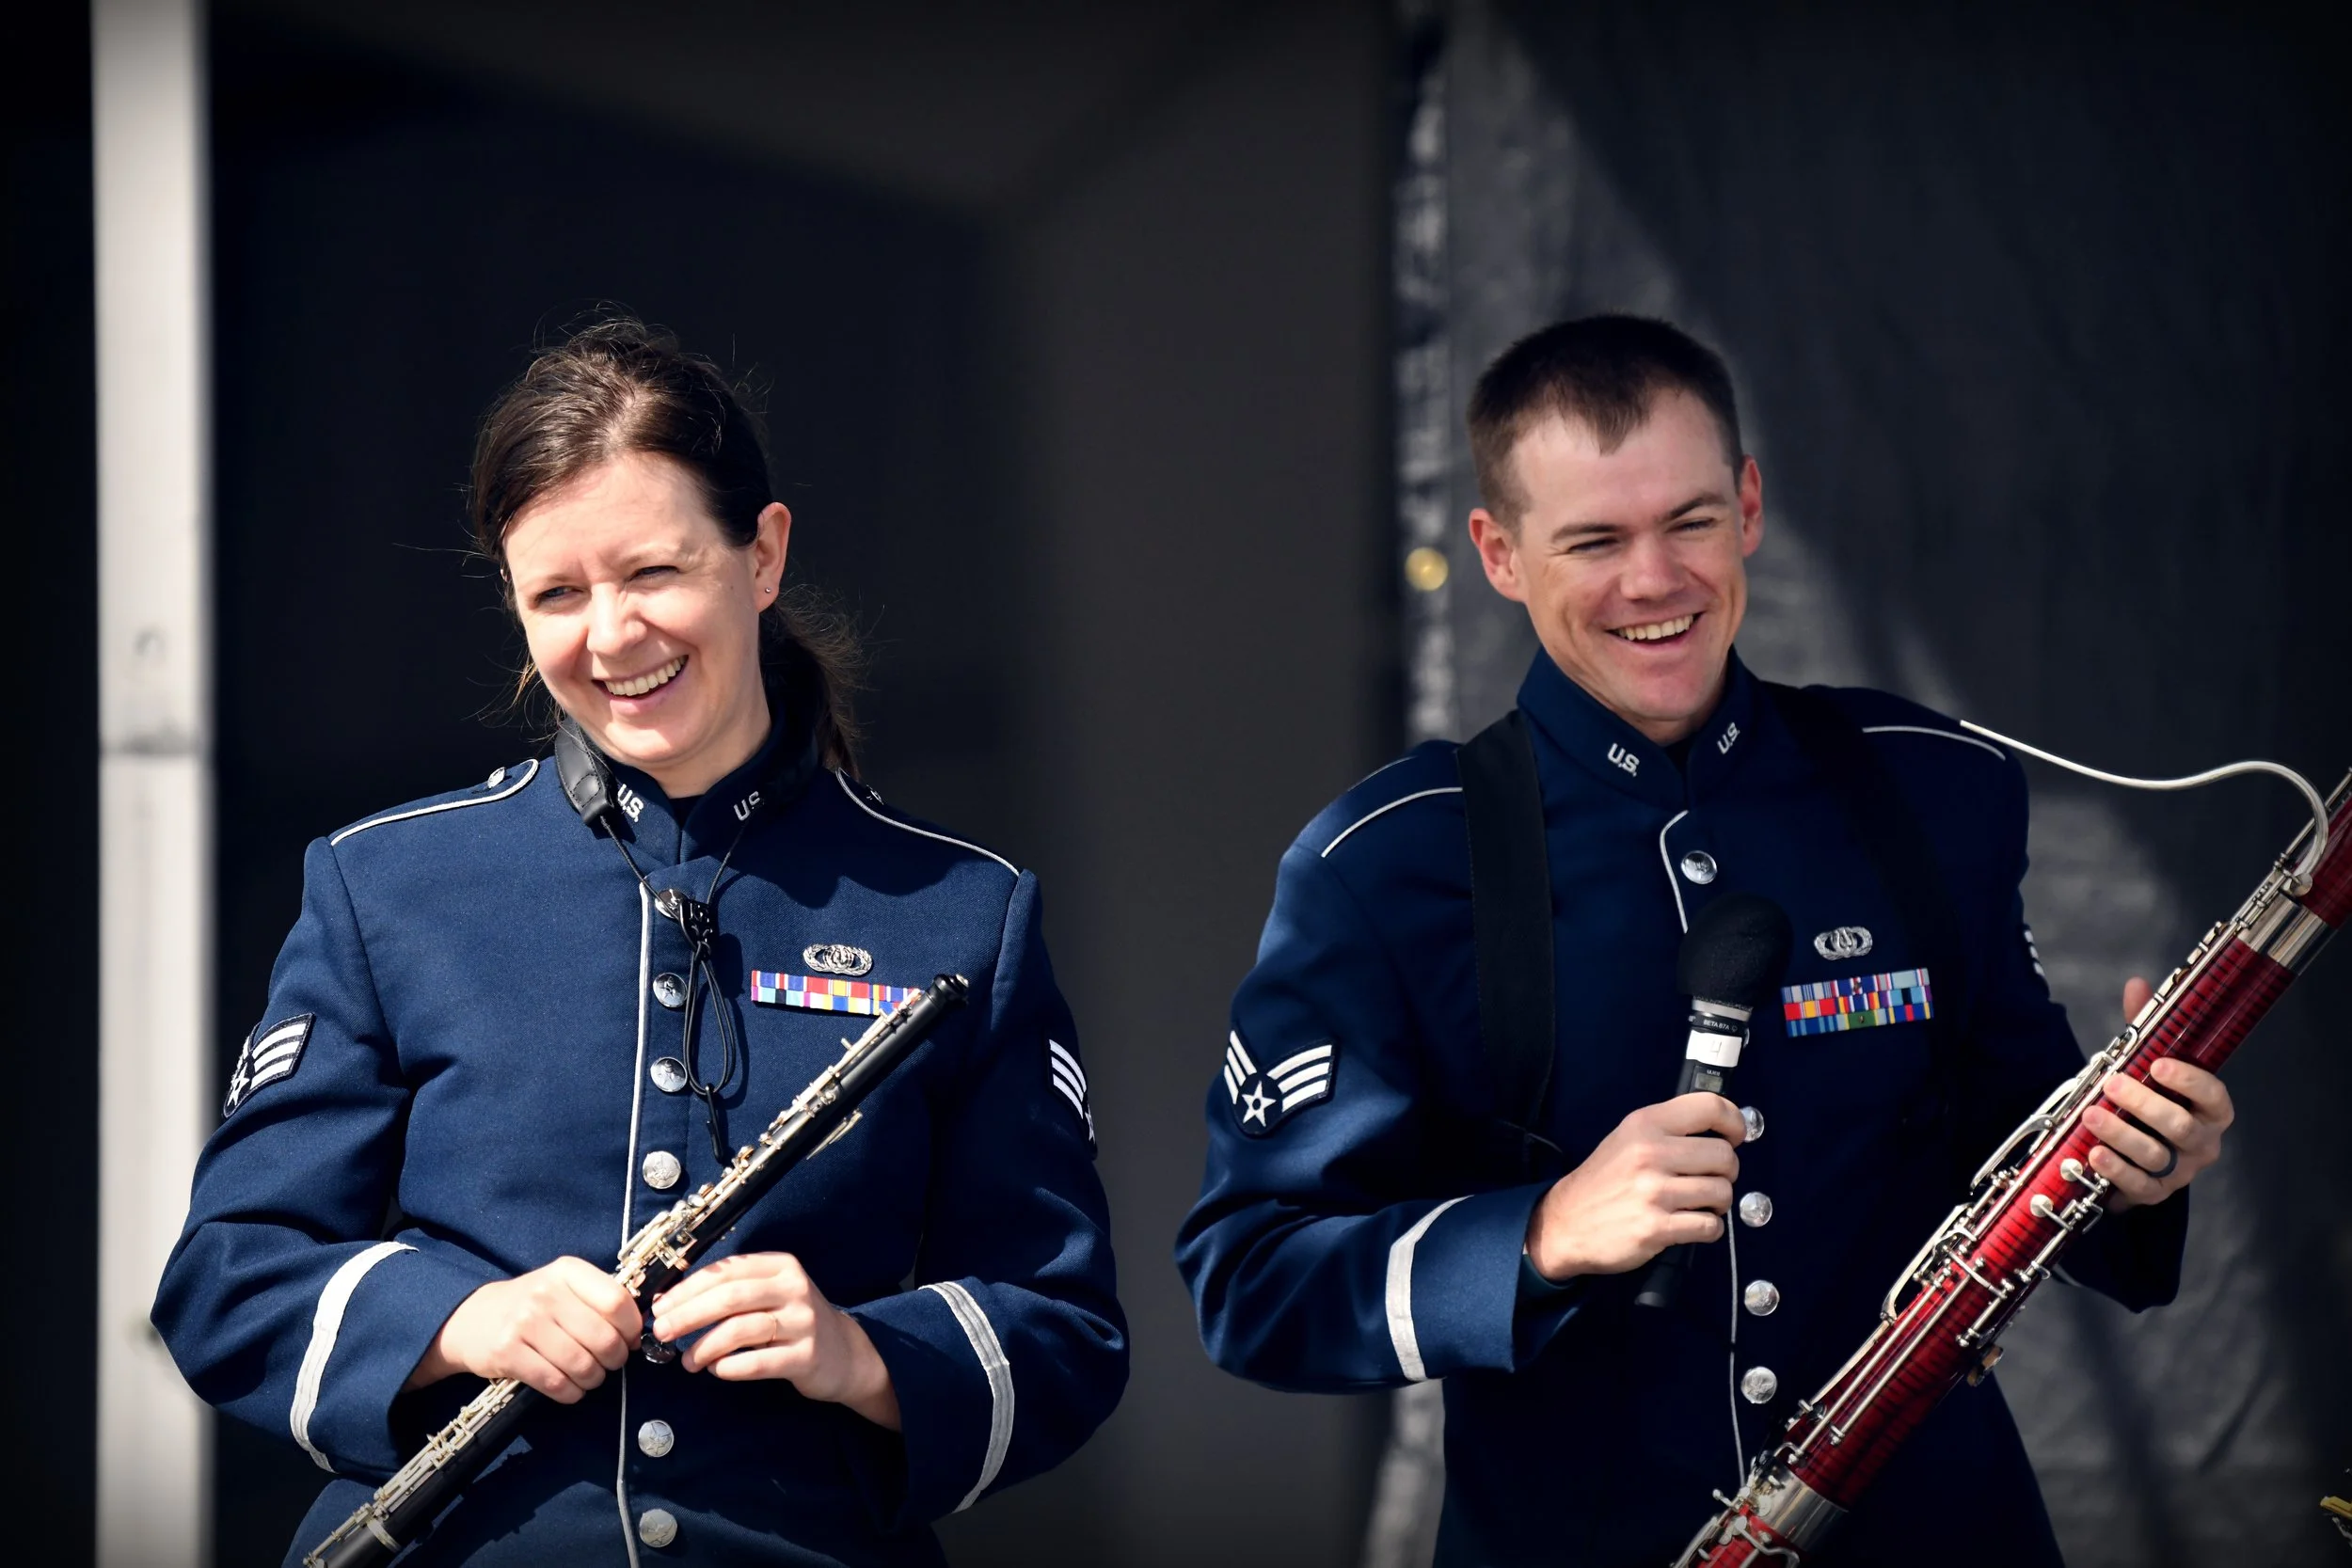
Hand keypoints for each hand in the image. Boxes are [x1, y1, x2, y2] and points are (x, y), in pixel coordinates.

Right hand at [407, 1256, 640, 1402]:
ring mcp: (524, 1323)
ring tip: (589, 1376)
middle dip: (615, 1359)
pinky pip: (555, 1384)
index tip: (629, 1339)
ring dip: (593, 1379)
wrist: (471, 1319)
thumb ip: (600, 1301)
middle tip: (609, 1363)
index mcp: (567, 1271)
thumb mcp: (564, 1287)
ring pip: (581, 1365)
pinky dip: (571, 1393)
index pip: (617, 1301)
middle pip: (603, 1338)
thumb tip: (636, 1334)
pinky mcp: (507, 1354)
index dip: (631, 1327)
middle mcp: (545, 1294)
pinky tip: (570, 1388)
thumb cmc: (531, 1305)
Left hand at [650, 1252, 900, 1430]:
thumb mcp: (769, 1294)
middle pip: (731, 1297)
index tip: (660, 1307)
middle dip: (689, 1315)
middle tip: (662, 1332)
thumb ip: (731, 1292)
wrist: (844, 1354)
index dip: (688, 1289)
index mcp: (781, 1266)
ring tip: (687, 1361)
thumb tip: (671, 1303)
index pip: (726, 1271)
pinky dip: (730, 1367)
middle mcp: (794, 1288)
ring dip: (705, 1346)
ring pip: (742, 1329)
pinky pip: (759, 1362)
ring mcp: (803, 1321)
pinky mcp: (807, 1355)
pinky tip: (716, 1370)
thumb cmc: (792, 1321)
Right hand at [1523, 1092, 1745, 1281]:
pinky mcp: (1657, 1227)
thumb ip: (1669, 1130)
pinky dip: (1708, 1228)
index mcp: (1645, 1125)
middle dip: (1726, 1172)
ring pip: (1722, 1192)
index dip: (1734, 1122)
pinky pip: (1710, 1226)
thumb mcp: (1627, 1138)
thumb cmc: (1603, 1181)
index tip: (1736, 1136)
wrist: (1566, 1222)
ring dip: (1718, 1203)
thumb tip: (1722, 1130)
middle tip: (1710, 1180)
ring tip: (1698, 1204)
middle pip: (1724, 1155)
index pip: (1709, 1107)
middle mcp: (1650, 1153)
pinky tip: (1691, 1224)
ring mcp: (1654, 1192)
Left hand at [2082, 976, 2234, 1209]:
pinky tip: (2093, 1153)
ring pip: (2157, 1156)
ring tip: (2091, 1114)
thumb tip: (2137, 984)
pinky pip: (2139, 1186)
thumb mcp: (2146, 1065)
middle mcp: (2202, 1142)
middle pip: (2181, 1127)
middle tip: (2113, 1084)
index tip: (2158, 1064)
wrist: (2134, 1153)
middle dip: (2145, 1105)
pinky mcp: (2154, 1193)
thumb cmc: (2148, 1102)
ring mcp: (2180, 1171)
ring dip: (2122, 1134)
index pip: (2214, 1096)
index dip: (2189, 1081)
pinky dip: (2115, 1170)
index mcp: (2210, 1110)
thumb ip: (2144, 1030)